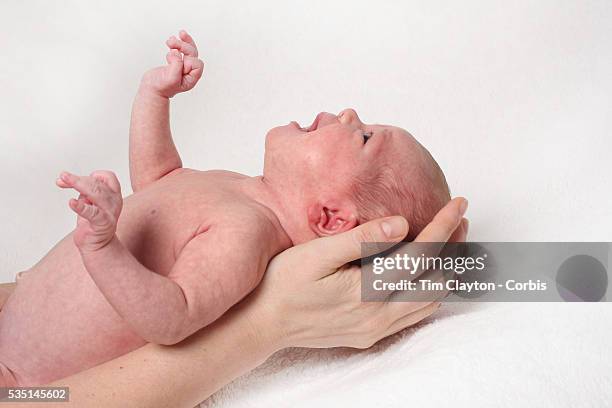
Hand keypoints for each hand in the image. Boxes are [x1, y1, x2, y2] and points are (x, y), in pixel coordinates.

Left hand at [56, 170, 122, 251]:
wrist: (98, 245)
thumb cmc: (92, 222)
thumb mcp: (88, 201)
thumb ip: (81, 190)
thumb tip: (63, 178)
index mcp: (113, 194)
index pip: (107, 176)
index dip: (91, 174)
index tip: (74, 179)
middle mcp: (114, 201)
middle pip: (97, 183)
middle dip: (78, 179)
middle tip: (62, 176)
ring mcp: (110, 212)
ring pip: (96, 193)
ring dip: (78, 184)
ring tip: (63, 181)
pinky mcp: (102, 223)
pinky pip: (92, 213)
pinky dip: (81, 207)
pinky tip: (72, 202)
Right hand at [141, 30, 203, 97]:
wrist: (151, 90)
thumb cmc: (161, 87)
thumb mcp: (171, 78)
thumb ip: (177, 65)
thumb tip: (177, 52)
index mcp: (191, 78)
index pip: (196, 63)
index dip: (188, 60)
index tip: (177, 63)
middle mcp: (189, 72)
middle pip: (192, 54)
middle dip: (182, 45)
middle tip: (170, 41)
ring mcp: (182, 67)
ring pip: (187, 51)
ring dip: (181, 42)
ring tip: (171, 39)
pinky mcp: (175, 63)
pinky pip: (180, 51)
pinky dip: (176, 46)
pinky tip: (170, 44)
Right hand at [244, 197, 468, 349]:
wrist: (260, 324)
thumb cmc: (282, 284)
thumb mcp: (315, 254)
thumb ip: (360, 240)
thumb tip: (402, 223)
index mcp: (367, 290)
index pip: (421, 254)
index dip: (444, 227)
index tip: (459, 203)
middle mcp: (378, 314)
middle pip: (436, 279)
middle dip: (453, 247)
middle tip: (458, 218)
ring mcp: (375, 327)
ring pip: (430, 300)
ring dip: (444, 269)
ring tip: (448, 240)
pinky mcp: (369, 333)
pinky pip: (414, 315)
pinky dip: (429, 291)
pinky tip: (424, 273)